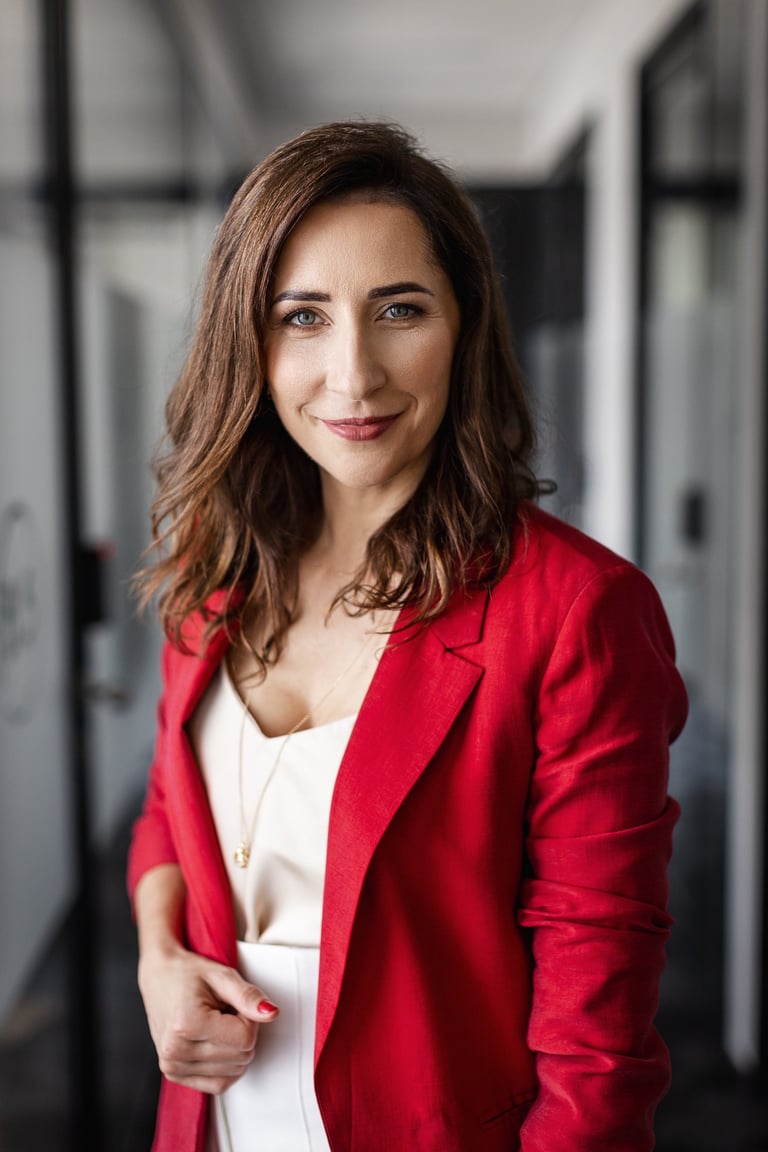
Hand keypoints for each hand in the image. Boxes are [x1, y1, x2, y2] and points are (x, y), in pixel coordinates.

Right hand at [138, 943, 278, 1093]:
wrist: (159, 977)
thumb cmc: (187, 973)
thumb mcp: (222, 976)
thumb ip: (249, 996)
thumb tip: (272, 1013)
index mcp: (187, 1025)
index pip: (245, 1038)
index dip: (248, 1018)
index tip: (234, 1004)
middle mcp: (176, 1051)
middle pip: (241, 1057)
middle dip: (241, 1032)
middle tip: (223, 1012)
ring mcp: (173, 1066)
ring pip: (233, 1072)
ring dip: (233, 1048)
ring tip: (215, 1023)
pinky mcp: (174, 1075)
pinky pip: (218, 1084)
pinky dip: (226, 1066)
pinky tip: (214, 1043)